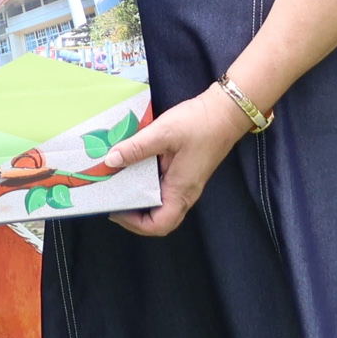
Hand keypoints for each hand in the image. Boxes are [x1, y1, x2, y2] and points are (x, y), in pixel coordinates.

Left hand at [97, 85, 255, 236]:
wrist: (226, 112)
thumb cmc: (199, 124)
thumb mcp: (163, 133)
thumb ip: (136, 148)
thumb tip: (110, 161)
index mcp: (180, 190)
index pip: (159, 225)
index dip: (135, 224)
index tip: (115, 210)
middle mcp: (185, 193)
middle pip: (159, 219)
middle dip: (134, 215)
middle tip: (113, 198)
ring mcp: (186, 183)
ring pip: (161, 204)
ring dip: (140, 200)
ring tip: (118, 185)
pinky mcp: (185, 172)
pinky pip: (164, 188)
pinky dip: (147, 185)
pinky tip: (134, 169)